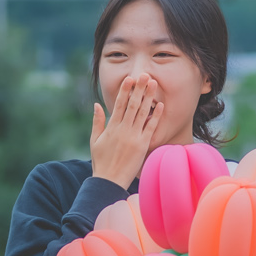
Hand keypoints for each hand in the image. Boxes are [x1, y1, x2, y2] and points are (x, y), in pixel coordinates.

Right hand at [90, 73, 163, 187]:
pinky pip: (150, 128)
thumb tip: (97, 104)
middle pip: (133, 104)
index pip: (119, 104)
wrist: (109, 181)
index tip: (130, 78)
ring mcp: (134, 137)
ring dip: (148, 97)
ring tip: (153, 84)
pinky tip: (160, 105)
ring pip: (142, 113)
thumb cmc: (101, 162)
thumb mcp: (95, 140)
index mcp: (111, 127)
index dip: (125, 90)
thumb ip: (97, 122)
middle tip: (145, 74)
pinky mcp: (142, 145)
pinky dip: (155, 116)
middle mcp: (123, 129)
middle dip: (139, 88)